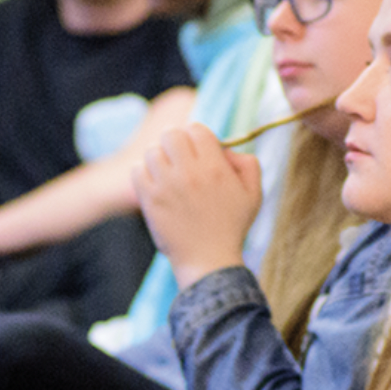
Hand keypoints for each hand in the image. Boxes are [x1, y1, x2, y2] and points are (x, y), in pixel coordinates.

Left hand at [132, 124, 261, 289]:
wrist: (208, 261)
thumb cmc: (232, 227)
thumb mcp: (253, 194)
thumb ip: (247, 163)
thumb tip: (226, 148)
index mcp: (215, 167)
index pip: (196, 128)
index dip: (196, 136)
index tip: (197, 152)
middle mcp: (189, 173)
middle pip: (171, 133)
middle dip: (175, 142)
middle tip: (180, 159)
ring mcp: (166, 186)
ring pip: (151, 150)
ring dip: (159, 158)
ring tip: (168, 173)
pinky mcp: (150, 200)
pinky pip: (136, 170)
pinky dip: (143, 173)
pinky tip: (156, 184)